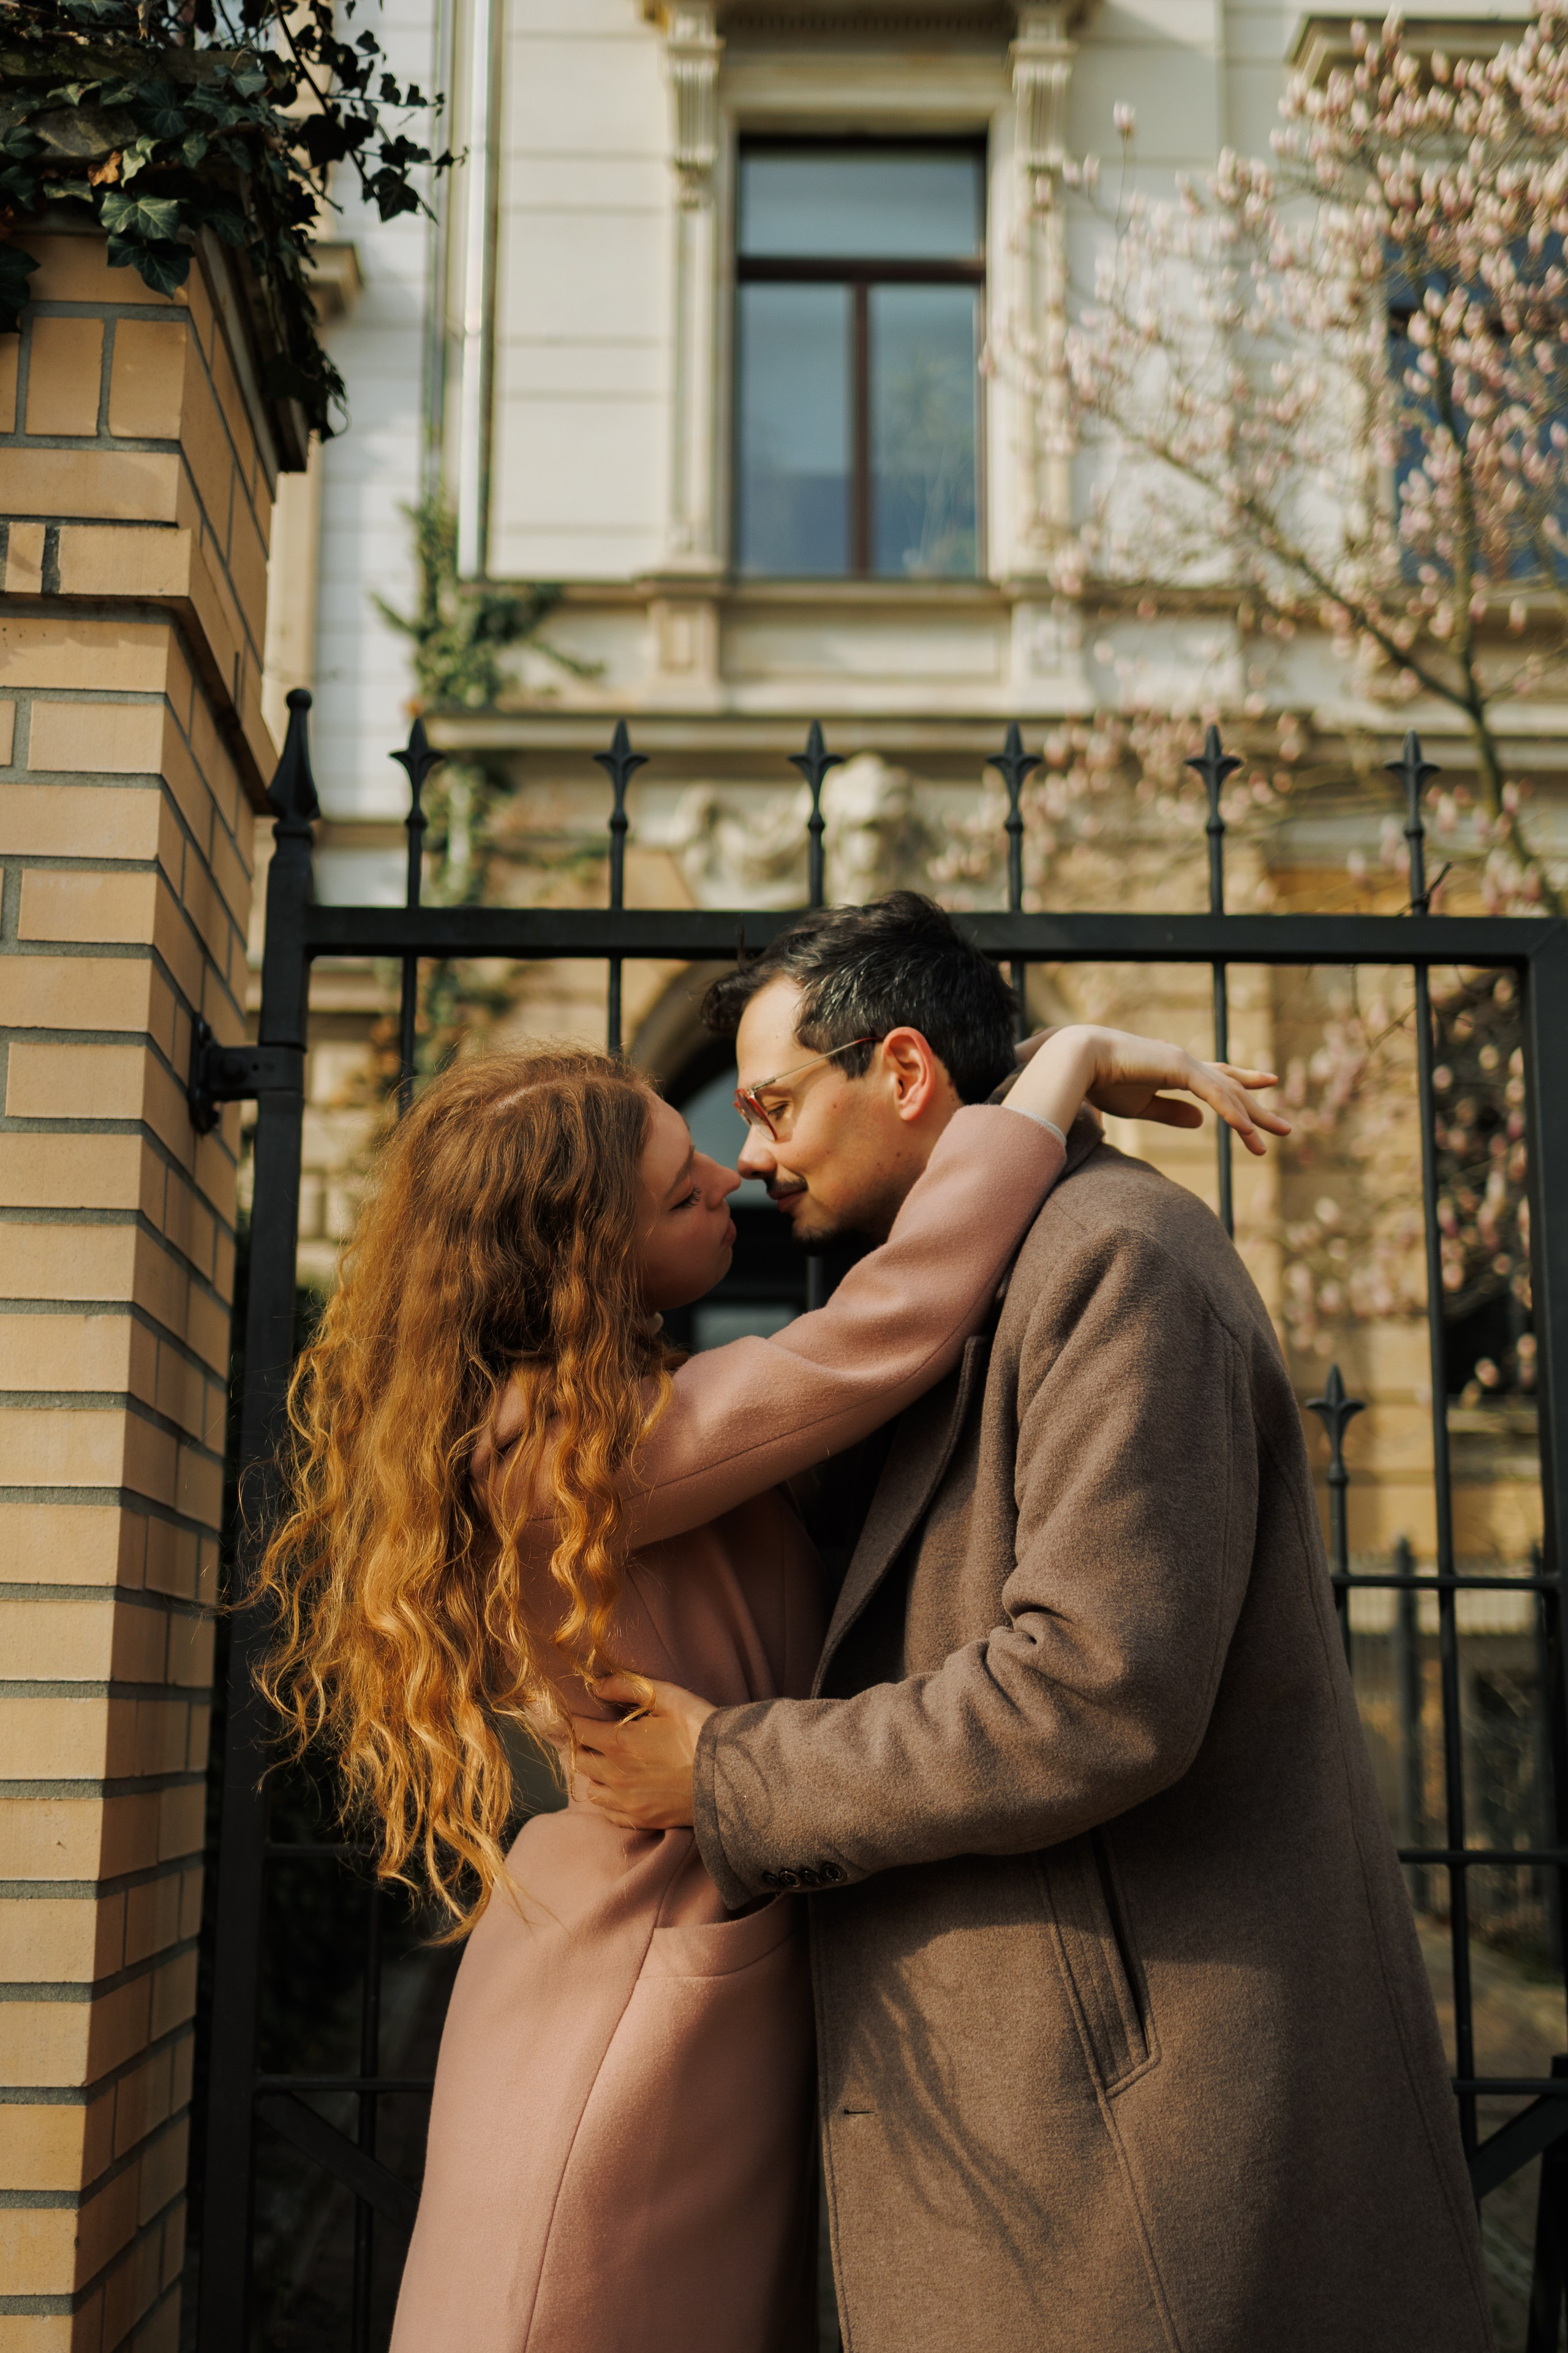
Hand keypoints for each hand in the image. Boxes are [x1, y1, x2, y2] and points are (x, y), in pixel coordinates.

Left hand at [568, 1674, 715, 1830]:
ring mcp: (628, 1801)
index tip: (575, 1715)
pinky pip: (608, 1812)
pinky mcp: (642, 1819)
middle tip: (588, 1736)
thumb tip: (596, 1686)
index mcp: (619, 1743)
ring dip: (593, 1773)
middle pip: (581, 1761)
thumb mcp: (668, 1697)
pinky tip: (618, 1787)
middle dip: (581, 1746)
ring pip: (591, 1788)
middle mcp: (616, 1775)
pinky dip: (607, 1799)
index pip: (579, 1731)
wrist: (731, 1775)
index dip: (574, 1721)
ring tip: (605, 1761)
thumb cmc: (700, 1730)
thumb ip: (627, 1687)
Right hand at [1008, 1025, 1289, 1158]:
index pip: (1218, 1076)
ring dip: (1253, 1117)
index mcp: (1175, 1070)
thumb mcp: (1141, 1106)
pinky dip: (1232, 1112)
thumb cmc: (1100, 1081)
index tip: (1267, 1085)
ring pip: (1228, 1092)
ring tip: (1276, 1135)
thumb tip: (1200, 1123)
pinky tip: (1247, 1130)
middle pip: (1231, 1086)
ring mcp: (1185, 1062)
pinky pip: (1214, 1094)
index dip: (1242, 1083)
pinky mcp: (1179, 1067)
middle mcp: (1185, 1063)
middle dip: (1258, 1108)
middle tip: (1286, 1127)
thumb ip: (1171, 1113)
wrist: (1076, 1061)